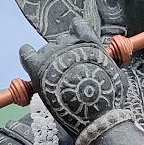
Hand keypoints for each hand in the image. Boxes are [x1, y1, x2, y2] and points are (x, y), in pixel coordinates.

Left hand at [19, 19, 125, 140]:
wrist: (95, 118)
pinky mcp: (38, 68)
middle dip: (64, 57)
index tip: (76, 47)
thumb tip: (107, 63)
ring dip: (49, 63)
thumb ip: (108, 64)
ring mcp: (52, 55)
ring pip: (46, 51)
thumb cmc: (109, 101)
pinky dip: (27, 54)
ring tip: (55, 83)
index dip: (76, 36)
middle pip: (61, 42)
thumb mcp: (117, 76)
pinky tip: (29, 59)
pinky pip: (26, 53)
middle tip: (68, 77)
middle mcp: (69, 44)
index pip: (78, 26)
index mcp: (89, 43)